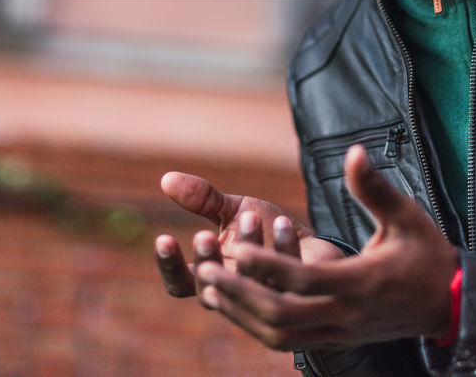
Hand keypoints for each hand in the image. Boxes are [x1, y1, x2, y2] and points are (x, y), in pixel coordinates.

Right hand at [154, 171, 344, 300]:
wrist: (311, 243)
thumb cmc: (266, 231)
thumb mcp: (234, 210)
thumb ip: (203, 199)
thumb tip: (166, 178)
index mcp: (214, 277)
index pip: (179, 283)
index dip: (170, 265)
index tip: (164, 238)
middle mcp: (236, 294)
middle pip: (211, 288)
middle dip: (207, 260)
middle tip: (205, 234)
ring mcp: (268, 296)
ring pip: (252, 280)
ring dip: (248, 246)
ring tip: (250, 216)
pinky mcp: (301, 291)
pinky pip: (290, 273)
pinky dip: (283, 246)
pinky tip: (281, 222)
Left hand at [195, 144, 458, 349]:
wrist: (450, 303)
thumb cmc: (427, 254)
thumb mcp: (406, 216)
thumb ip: (374, 188)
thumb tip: (354, 151)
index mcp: (362, 282)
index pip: (304, 280)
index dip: (267, 265)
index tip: (235, 246)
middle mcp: (347, 314)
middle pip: (282, 315)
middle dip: (240, 293)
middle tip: (205, 269)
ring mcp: (340, 332)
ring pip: (280, 335)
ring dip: (242, 313)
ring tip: (210, 288)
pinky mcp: (336, 339)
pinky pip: (288, 340)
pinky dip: (256, 325)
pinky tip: (234, 305)